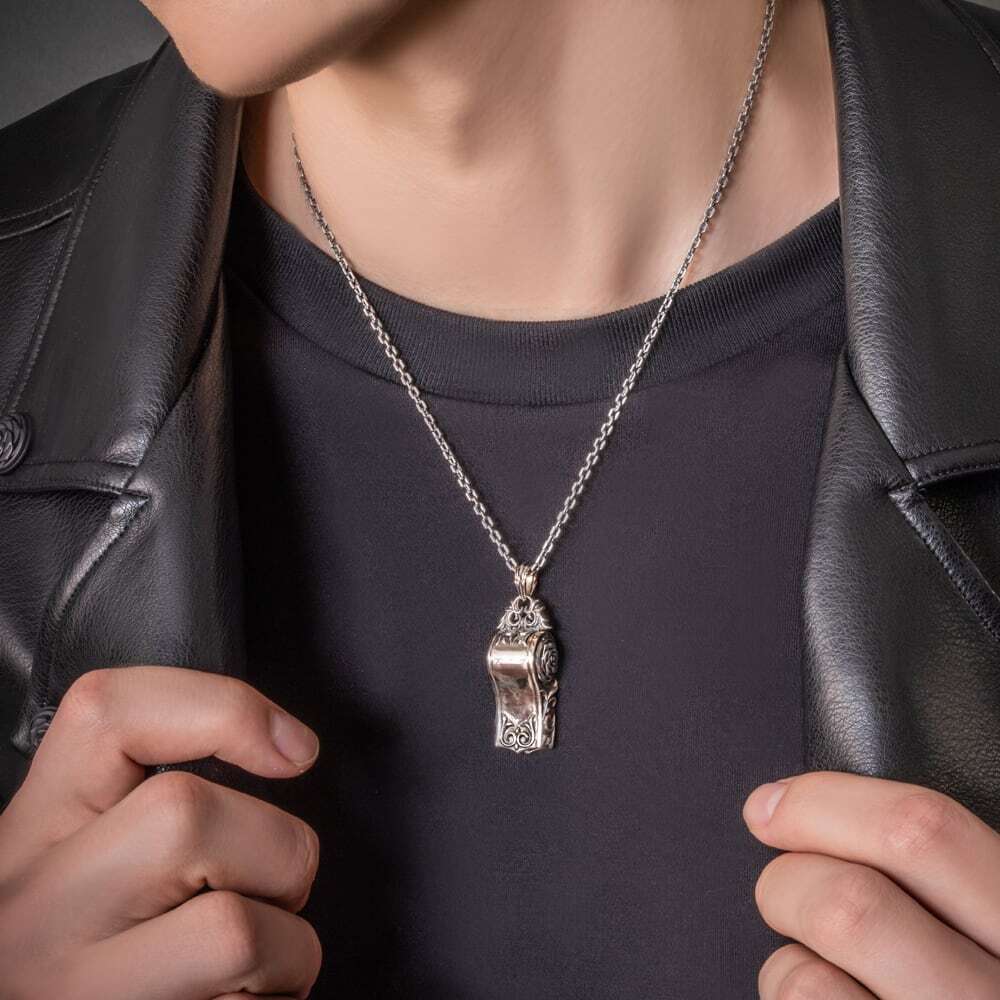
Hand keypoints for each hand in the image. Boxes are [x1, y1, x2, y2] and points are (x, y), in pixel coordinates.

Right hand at [0, 666, 322, 999]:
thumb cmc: (92, 950)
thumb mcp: (92, 854)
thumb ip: (155, 799)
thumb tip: (288, 747)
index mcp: (34, 833)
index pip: (107, 712)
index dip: (226, 710)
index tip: (294, 749)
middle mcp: (35, 909)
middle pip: (185, 815)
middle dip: (277, 850)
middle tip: (274, 889)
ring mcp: (72, 992)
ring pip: (233, 931)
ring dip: (288, 948)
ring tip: (260, 965)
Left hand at [744, 771, 999, 997]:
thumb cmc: (982, 990)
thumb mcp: (996, 932)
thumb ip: (953, 884)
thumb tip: (834, 816)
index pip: (924, 831)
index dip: (826, 803)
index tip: (774, 804)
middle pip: (848, 901)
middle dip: (786, 880)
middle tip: (782, 891)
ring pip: (804, 978)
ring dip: (786, 965)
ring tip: (817, 976)